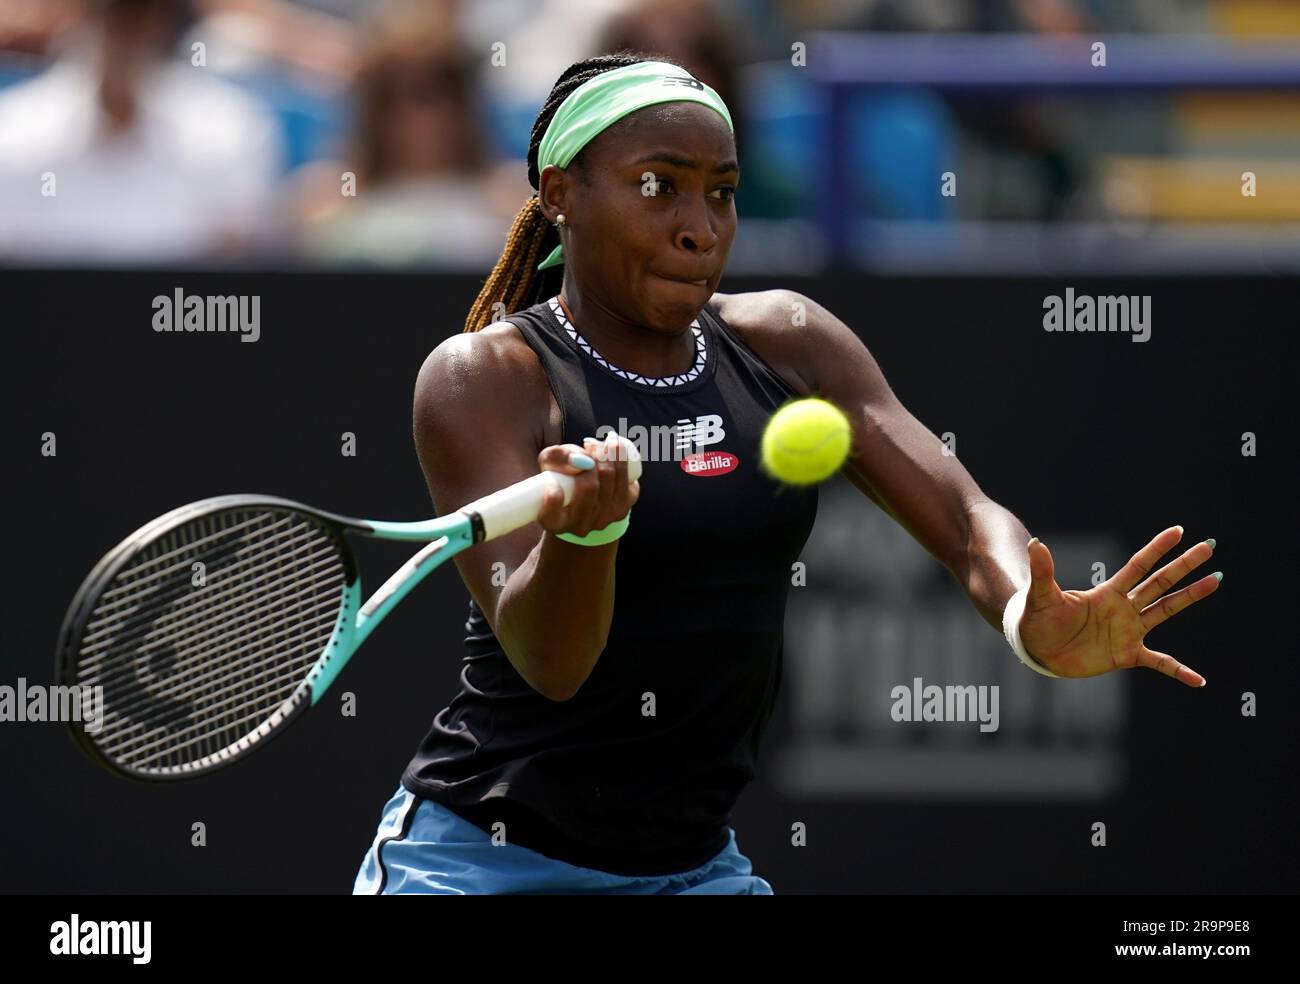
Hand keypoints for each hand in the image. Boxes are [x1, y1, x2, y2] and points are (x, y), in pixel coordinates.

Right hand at [536, 433, 639, 539]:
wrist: (586, 494)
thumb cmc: (562, 477)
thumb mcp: (550, 465)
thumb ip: (556, 457)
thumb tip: (584, 460)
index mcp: (555, 522)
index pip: (550, 515)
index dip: (553, 497)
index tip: (554, 480)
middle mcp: (579, 527)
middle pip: (589, 487)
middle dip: (590, 460)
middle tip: (587, 445)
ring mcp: (603, 520)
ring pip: (610, 479)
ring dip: (607, 453)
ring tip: (599, 444)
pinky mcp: (622, 510)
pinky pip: (627, 480)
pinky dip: (621, 457)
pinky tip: (614, 445)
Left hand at [1017, 527, 1220, 686]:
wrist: (1038, 650)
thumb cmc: (1038, 619)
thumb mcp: (1041, 595)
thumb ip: (1043, 571)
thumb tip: (1035, 543)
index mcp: (1107, 592)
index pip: (1138, 566)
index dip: (1157, 549)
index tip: (1179, 531)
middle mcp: (1124, 608)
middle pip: (1160, 582)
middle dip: (1184, 565)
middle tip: (1210, 546)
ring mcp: (1129, 631)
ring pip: (1166, 610)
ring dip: (1190, 597)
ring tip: (1215, 581)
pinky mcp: (1127, 654)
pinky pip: (1159, 663)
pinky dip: (1178, 671)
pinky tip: (1198, 680)